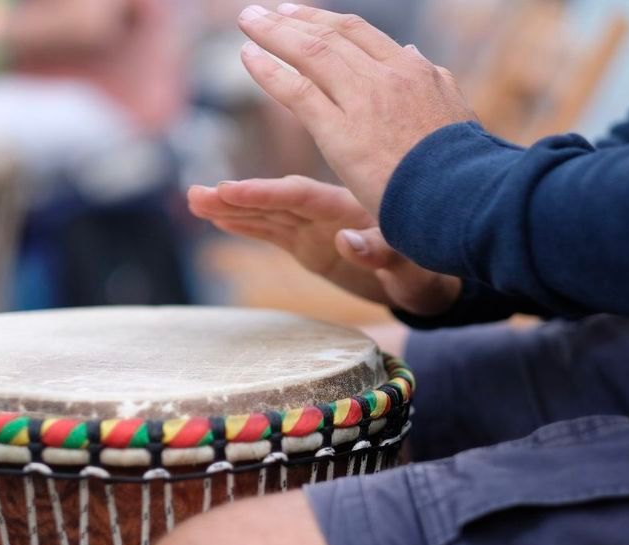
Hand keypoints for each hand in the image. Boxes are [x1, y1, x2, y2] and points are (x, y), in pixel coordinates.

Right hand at [189, 176, 460, 316]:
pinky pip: (274, 232)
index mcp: (351, 208)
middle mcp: (329, 213)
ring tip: (193, 200)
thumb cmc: (429, 267)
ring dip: (233, 208)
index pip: (301, 196)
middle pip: (277, 201)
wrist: (435, 271)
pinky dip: (246, 225)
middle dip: (237, 199)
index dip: (265, 193)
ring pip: (269, 214)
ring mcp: (318, 228)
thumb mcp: (411, 265)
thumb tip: (346, 241)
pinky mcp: (312, 245)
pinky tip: (218, 219)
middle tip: (197, 196)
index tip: (229, 190)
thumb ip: (380, 252)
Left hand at [236, 4, 474, 216]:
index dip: (326, 23)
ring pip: (311, 53)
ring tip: (247, 21)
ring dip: (273, 34)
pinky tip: (248, 57)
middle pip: (331, 36)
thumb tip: (416, 55)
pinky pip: (297, 91)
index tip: (300, 16)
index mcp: (414, 72)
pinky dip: (269, 71)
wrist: (461, 197)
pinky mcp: (340, 132)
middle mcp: (386, 77)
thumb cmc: (462, 169)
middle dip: (293, 20)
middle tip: (262, 13)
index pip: (361, 35)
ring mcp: (362, 101)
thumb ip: (435, 82)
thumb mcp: (456, 113)